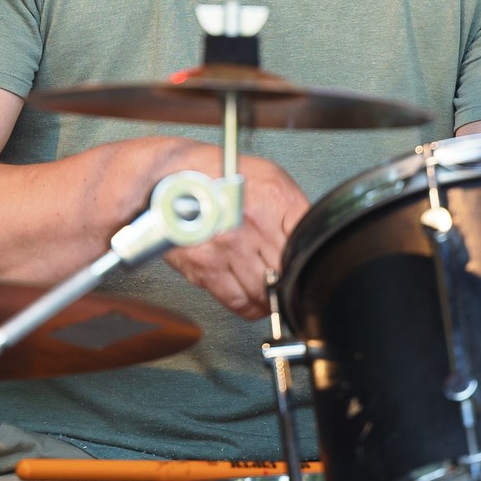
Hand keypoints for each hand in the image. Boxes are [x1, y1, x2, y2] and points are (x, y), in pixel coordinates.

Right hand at [161, 150, 309, 319]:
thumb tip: (310, 237)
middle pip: (287, 270)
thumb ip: (291, 207)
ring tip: (272, 292)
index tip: (307, 263)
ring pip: (265, 292)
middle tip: (288, 279)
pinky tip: (254, 301)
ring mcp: (228, 247)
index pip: (306, 241)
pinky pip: (238, 301)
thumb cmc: (218, 172)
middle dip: (290, 278)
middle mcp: (251, 223)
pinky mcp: (206, 266)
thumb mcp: (268, 176)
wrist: (170, 176)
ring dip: (271, 298)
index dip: (309, 257)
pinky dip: (250, 308)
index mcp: (273, 198)